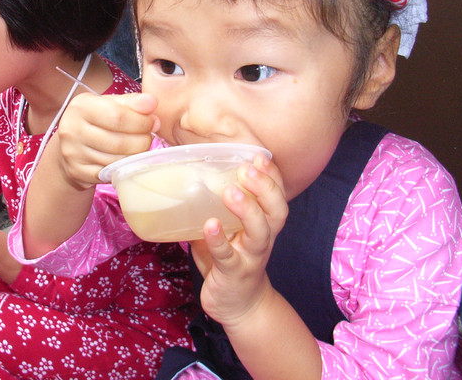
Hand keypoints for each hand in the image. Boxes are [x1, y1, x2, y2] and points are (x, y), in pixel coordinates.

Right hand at [55, 92, 159, 188]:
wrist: (69, 144)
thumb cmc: (95, 120)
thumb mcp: (109, 104)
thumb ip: (132, 102)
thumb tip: (152, 102)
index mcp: (81, 107)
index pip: (119, 117)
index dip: (142, 121)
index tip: (153, 122)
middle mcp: (72, 130)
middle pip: (120, 142)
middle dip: (142, 141)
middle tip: (149, 137)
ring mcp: (73, 153)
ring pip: (117, 160)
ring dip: (136, 155)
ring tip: (140, 147)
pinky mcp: (77, 172)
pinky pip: (110, 173)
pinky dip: (124, 167)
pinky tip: (127, 159)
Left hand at [190, 154, 288, 330]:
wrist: (239, 305)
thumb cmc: (229, 260)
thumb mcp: (225, 230)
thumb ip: (211, 207)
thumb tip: (185, 177)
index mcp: (263, 224)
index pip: (276, 195)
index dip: (272, 176)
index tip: (260, 156)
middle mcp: (262, 238)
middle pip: (277, 210)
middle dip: (266, 187)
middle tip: (247, 168)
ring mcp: (251, 257)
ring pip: (260, 232)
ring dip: (247, 210)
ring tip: (230, 192)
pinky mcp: (234, 273)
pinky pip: (228, 256)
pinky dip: (219, 240)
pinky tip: (210, 225)